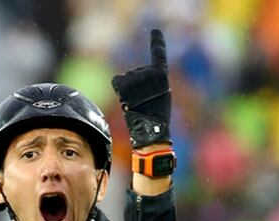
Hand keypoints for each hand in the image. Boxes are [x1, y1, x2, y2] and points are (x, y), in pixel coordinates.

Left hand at [111, 28, 171, 148]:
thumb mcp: (159, 96)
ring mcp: (135, 76)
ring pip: (126, 79)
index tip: (155, 31)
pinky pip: (117, 82)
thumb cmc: (156, 118)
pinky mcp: (124, 83)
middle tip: (144, 102)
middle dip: (136, 87)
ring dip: (127, 91)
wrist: (151, 130)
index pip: (158, 55)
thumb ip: (149, 83)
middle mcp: (149, 71)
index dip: (157, 42)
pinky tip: (126, 100)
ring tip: (137, 104)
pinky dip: (119, 89)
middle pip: (135, 74)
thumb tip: (127, 79)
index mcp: (161, 74)